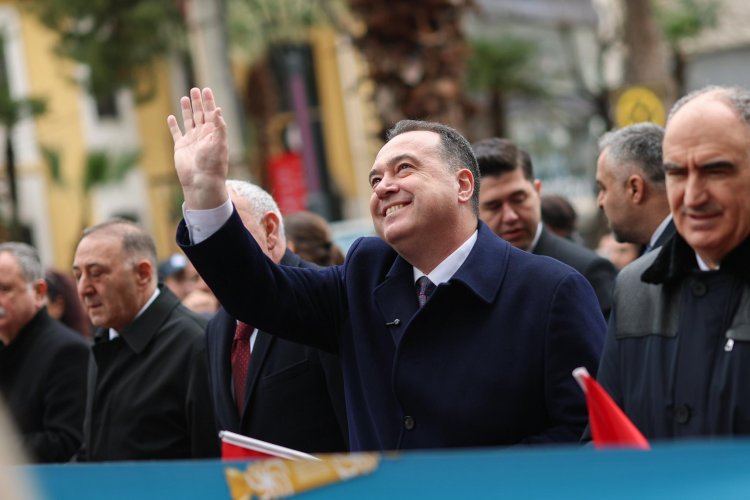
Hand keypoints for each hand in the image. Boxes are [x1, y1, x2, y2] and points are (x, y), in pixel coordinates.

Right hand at [167, 87, 228, 208]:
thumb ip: (219, 127)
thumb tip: (218, 109)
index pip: (211, 113)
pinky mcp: (181, 147)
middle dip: (198, 102)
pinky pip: (176, 133)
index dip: (209, 101)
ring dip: (186, 110)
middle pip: (200, 114)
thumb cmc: (213, 164)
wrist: (201, 181)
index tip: (206, 89)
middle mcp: (202, 135)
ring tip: (185, 98)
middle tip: (195, 89)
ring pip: (188, 121)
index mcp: (213, 133)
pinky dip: (173, 125)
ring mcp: (191, 140)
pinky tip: (171, 117)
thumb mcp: (219, 144)